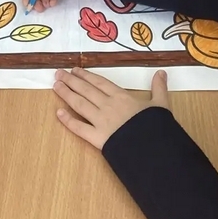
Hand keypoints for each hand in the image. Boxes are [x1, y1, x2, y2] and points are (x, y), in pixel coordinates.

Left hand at [54, 66, 170, 149]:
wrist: (154, 148)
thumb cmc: (157, 126)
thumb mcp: (161, 104)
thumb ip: (159, 88)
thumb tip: (162, 72)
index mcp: (122, 97)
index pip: (100, 83)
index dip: (86, 75)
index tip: (75, 70)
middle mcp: (108, 106)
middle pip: (86, 90)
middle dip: (71, 81)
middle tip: (58, 73)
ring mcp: (101, 121)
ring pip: (80, 104)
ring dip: (66, 94)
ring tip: (56, 85)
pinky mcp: (97, 138)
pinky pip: (80, 128)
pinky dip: (68, 121)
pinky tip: (58, 113)